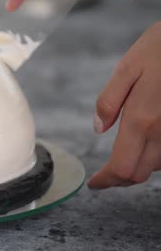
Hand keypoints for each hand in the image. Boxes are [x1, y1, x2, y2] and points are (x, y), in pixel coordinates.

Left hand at [88, 22, 160, 188]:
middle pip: (139, 173)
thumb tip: (99, 129)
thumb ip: (110, 100)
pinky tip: (147, 141)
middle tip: (105, 173)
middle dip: (119, 176)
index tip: (95, 184)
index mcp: (142, 118)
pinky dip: (157, 154)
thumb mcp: (129, 66)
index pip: (121, 167)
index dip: (106, 180)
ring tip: (124, 155)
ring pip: (158, 165)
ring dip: (139, 165)